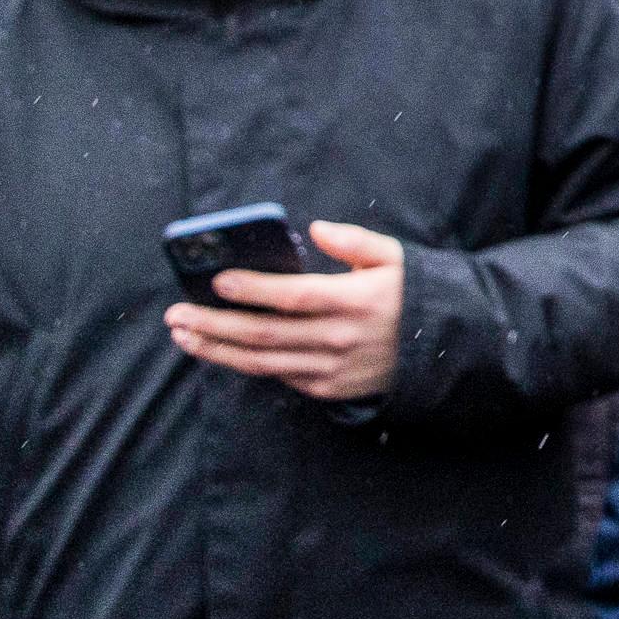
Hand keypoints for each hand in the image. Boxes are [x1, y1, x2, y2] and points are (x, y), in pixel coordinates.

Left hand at [167, 219, 404, 402]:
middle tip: (177, 315)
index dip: (252, 289)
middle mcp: (339, 339)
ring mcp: (331, 369)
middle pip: (264, 334)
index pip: (293, 296)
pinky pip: (279, 376)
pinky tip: (223, 349)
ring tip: (184, 336)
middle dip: (214, 325)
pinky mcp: (327, 388)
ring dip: (217, 349)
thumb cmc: (411, 294)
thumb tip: (316, 230)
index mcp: (355, 301)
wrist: (441, 349)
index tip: (217, 281)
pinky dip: (247, 363)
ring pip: (261, 362)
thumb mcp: (395, 257)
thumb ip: (355, 241)